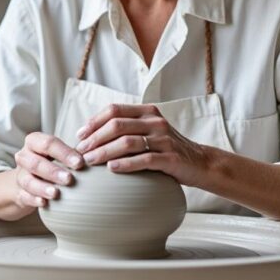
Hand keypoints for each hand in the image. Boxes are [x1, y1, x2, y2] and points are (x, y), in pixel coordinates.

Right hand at [12, 132, 84, 208]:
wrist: (26, 181)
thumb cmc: (49, 162)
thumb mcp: (57, 153)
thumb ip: (73, 153)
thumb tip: (96, 156)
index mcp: (34, 142)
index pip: (48, 143)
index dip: (64, 153)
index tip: (80, 163)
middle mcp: (24, 157)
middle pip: (36, 162)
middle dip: (53, 171)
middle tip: (69, 179)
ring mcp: (20, 175)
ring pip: (28, 180)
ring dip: (42, 187)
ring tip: (56, 193)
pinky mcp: (19, 193)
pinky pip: (24, 196)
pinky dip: (34, 200)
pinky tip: (44, 203)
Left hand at [74, 103, 211, 186]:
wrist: (200, 163)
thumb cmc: (166, 149)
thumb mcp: (148, 132)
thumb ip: (127, 129)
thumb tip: (90, 136)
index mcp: (147, 112)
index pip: (114, 110)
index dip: (94, 122)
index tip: (79, 135)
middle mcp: (155, 121)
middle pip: (117, 125)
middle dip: (95, 138)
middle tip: (80, 151)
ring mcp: (164, 139)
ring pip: (128, 142)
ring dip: (105, 151)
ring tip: (90, 161)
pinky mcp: (171, 157)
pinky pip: (144, 159)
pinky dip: (125, 164)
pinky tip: (111, 169)